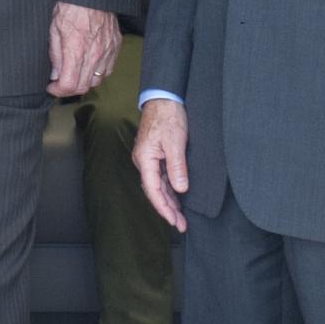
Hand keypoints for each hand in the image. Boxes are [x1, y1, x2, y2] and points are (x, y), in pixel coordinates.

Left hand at [47, 1, 121, 97]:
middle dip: (69, 89)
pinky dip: (98, 72)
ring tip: (75, 73)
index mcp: (76, 51)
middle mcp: (94, 55)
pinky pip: (108, 69)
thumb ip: (55, 55)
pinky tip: (89, 65)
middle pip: (83, 87)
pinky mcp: (115, 46)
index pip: (69, 85)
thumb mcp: (54, 29)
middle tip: (61, 82)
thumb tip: (55, 74)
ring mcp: (107, 51)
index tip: (52, 87)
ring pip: (97, 80)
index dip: (58, 91)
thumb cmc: (71, 7)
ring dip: (84, 81)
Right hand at [131, 97, 190, 232]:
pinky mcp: (156, 155)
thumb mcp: (176, 142)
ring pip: (158, 186)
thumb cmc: (168, 116)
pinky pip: (162, 178)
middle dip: (167, 210)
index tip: (174, 221)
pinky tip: (177, 198)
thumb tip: (180, 190)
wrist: (164, 98)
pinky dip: (170, 190)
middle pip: (155, 192)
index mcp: (145, 159)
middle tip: (181, 225)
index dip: (164, 208)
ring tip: (180, 218)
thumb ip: (177, 167)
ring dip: (169, 202)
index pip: (153, 190)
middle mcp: (144, 162)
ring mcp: (149, 159)